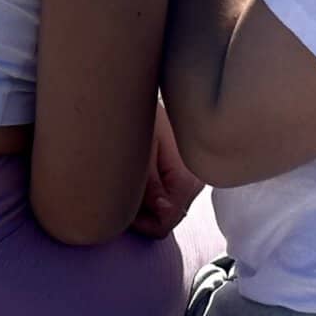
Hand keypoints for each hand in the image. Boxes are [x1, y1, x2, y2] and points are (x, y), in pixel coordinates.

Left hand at [130, 101, 205, 238]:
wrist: (143, 93)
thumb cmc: (139, 118)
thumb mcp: (141, 151)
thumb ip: (151, 185)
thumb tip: (165, 213)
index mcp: (187, 176)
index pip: (167, 220)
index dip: (141, 221)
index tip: (118, 206)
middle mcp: (197, 179)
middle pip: (169, 216)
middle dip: (143, 212)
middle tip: (121, 188)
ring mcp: (194, 176)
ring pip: (169, 207)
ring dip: (147, 201)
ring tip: (129, 176)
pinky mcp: (187, 171)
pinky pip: (170, 193)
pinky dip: (153, 191)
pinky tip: (140, 173)